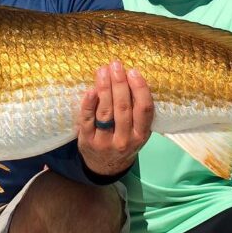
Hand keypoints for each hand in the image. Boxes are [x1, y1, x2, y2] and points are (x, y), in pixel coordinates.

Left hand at [77, 60, 153, 176]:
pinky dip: (88, 104)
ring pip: (105, 112)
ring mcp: (105, 141)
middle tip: (116, 65)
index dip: (140, 89)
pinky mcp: (87, 140)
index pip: (144, 110)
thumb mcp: (137, 132)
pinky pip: (87, 120)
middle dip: (119, 84)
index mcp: (141, 135)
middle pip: (123, 108)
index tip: (133, 72)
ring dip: (104, 89)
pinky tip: (90, 90)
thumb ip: (137, 112)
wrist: (105, 167)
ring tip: (102, 71)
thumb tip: (133, 78)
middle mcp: (124, 140)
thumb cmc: (124, 141)